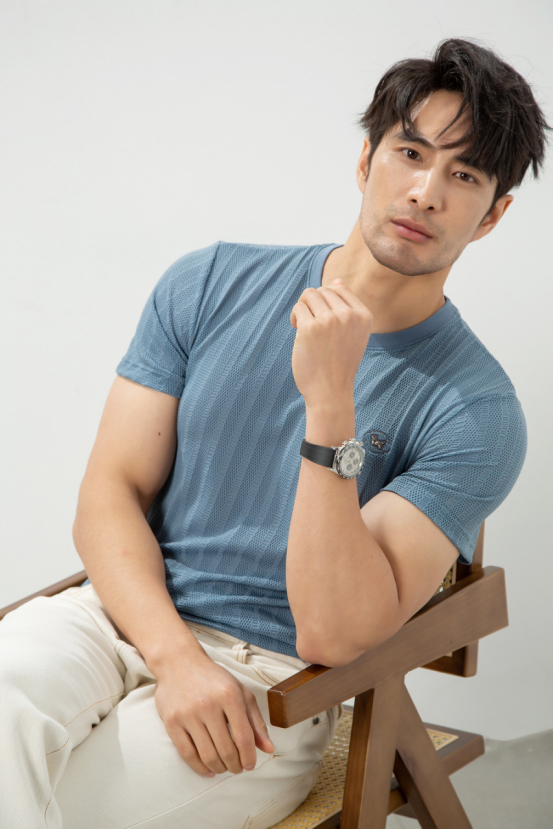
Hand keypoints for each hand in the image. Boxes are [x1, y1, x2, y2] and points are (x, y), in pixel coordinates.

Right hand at [154, 648, 274, 776]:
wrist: (179, 662)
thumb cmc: (213, 679)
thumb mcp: (240, 692)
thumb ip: (256, 721)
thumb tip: (269, 748)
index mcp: (230, 695)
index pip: (244, 737)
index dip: (249, 757)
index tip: (250, 765)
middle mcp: (209, 705)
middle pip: (226, 750)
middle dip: (235, 766)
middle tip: (237, 768)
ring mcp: (188, 714)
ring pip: (208, 755)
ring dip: (219, 768)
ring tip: (224, 767)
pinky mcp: (172, 722)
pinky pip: (187, 754)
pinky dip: (200, 768)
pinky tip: (208, 770)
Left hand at [289, 279, 372, 407]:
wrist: (330, 392)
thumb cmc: (339, 363)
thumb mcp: (352, 334)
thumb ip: (346, 308)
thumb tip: (337, 280)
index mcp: (364, 315)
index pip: (339, 288)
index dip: (326, 300)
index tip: (323, 317)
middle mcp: (349, 315)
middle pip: (322, 290)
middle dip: (313, 304)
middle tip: (311, 324)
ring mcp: (330, 320)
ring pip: (309, 295)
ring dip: (303, 307)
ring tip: (303, 325)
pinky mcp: (310, 327)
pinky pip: (298, 308)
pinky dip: (295, 317)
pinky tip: (297, 330)